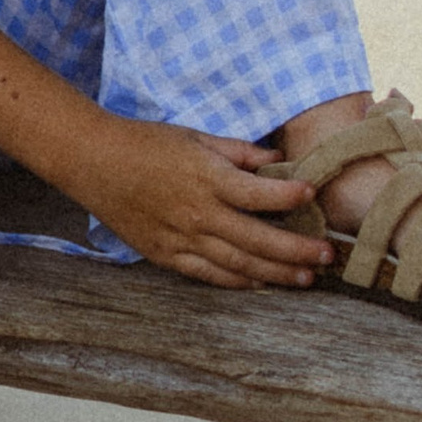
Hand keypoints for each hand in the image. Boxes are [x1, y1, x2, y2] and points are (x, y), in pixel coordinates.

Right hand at [76, 120, 336, 289]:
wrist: (94, 162)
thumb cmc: (146, 142)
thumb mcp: (195, 137)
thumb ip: (239, 152)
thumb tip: (277, 160)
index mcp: (208, 178)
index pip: (260, 195)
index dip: (292, 196)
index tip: (314, 194)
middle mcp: (199, 214)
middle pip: (259, 241)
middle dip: (298, 250)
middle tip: (327, 255)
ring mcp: (182, 239)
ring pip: (239, 265)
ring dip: (276, 274)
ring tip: (306, 278)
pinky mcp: (166, 255)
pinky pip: (209, 275)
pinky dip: (238, 282)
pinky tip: (261, 284)